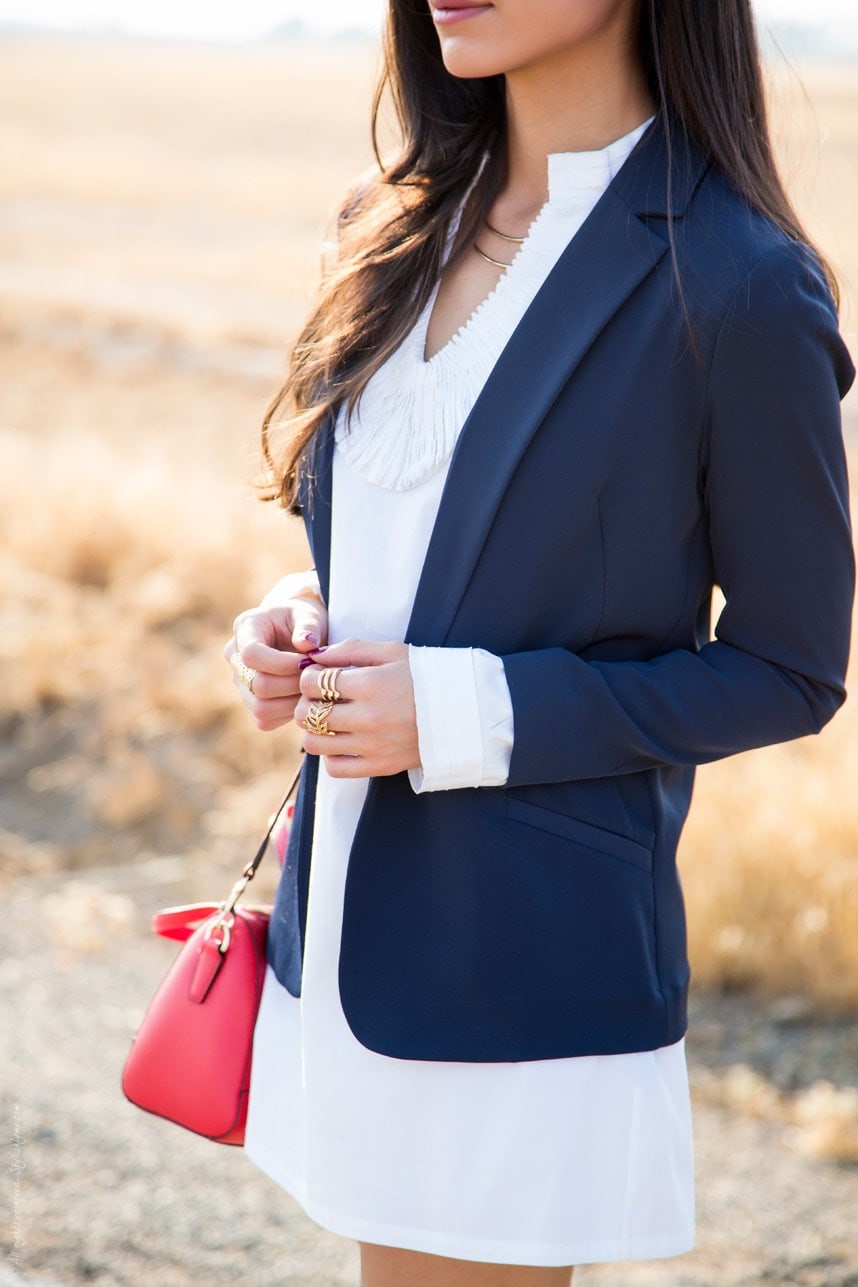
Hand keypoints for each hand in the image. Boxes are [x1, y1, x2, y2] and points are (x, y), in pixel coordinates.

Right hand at [225, 576, 327, 731]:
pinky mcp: (250, 704)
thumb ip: (308, 626)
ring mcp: (240, 683)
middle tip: (315, 676)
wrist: (297, 631)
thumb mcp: (308, 614)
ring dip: (293, 702)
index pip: (252, 654)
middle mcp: (235, 657)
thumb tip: (307, 644)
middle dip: (292, 684)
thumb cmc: (303, 619)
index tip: (308, 661)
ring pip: (261, 708)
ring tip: (312, 687)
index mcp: (246, 628)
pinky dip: (289, 714)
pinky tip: (303, 697)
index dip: (282, 664)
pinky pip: (266, 720)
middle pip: (257, 685)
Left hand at [295, 639, 419, 778]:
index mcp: (370, 684)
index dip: (307, 677)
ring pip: (314, 743)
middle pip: (308, 714)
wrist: (462, 711)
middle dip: (307, 703)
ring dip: (314, 730)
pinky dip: (331, 755)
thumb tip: (315, 654)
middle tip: (319, 699)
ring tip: (329, 720)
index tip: (317, 677)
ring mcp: (372, 745)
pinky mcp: (380, 766)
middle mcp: (368, 717)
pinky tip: (342, 741)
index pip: (312, 683)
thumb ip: (351, 649)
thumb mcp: (392, 652)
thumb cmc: (425, 676)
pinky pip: (334, 768)